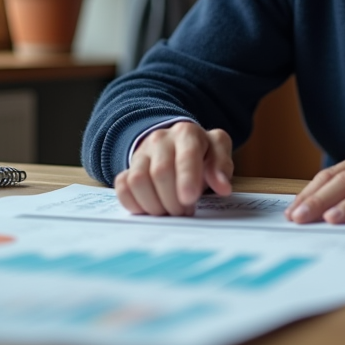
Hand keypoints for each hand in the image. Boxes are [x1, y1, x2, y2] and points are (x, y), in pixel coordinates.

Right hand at [114, 121, 233, 215]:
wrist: (175, 143)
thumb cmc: (200, 151)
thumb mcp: (218, 151)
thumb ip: (222, 167)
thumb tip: (223, 187)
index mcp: (186, 133)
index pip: (186, 155)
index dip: (187, 178)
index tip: (189, 199)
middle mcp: (160, 139)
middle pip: (160, 172)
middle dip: (173, 199)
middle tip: (185, 211)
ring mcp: (140, 154)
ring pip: (138, 181)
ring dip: (155, 205)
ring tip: (170, 211)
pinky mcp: (127, 169)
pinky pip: (122, 188)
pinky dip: (134, 203)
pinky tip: (151, 209)